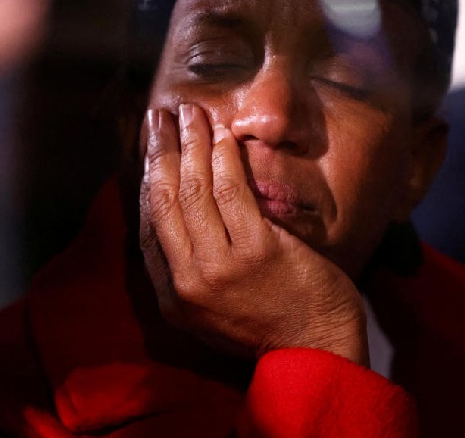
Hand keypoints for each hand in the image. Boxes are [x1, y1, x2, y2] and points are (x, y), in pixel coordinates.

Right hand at [139, 104, 369, 365]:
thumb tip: (181, 209)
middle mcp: (188, 282)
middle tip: (161, 116)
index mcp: (173, 297)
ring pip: (194, 190)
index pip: (150, 224)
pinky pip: (232, 193)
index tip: (152, 147)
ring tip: (191, 113)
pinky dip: (225, 159)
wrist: (316, 351)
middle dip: (160, 150)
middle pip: (163, 199)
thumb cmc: (271, 324)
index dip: (148, 177)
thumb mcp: (212, 309)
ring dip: (192, 144)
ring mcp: (221, 268)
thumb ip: (192, 268)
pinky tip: (224, 136)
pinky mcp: (257, 252)